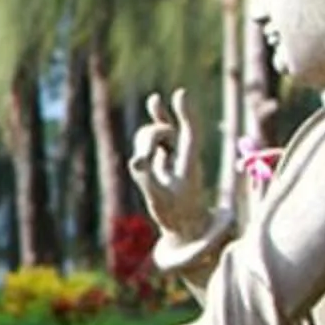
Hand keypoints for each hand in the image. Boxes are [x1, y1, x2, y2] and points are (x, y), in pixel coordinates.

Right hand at [128, 88, 211, 243]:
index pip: (190, 134)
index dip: (186, 114)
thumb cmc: (175, 216)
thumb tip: (135, 160)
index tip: (181, 93)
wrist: (185, 231)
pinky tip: (152, 110)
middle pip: (168, 131)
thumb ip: (146, 179)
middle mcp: (183, 157)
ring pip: (158, 135)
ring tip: (141, 159)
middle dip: (154, 129)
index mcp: (189, 165)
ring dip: (147, 138)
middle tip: (146, 133)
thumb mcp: (158, 199)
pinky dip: (147, 137)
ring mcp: (173, 159)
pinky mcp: (164, 164)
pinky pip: (155, 142)